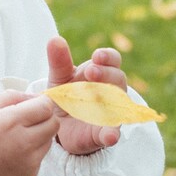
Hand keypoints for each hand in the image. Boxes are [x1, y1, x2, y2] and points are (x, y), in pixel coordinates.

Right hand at [0, 90, 60, 175]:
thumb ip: (11, 97)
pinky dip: (32, 155)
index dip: (41, 104)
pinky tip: (13, 156)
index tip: (33, 107)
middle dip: (44, 119)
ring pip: (49, 141)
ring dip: (39, 137)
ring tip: (18, 140)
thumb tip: (34, 96)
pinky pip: (40, 159)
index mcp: (11, 122)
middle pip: (53, 124)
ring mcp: (29, 162)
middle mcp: (24, 142)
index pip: (46, 107)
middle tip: (29, 122)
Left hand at [46, 36, 126, 155]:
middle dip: (106, 74)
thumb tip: (54, 39)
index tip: (96, 56)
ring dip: (113, 101)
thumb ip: (59, 61)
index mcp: (101, 73)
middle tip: (90, 72)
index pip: (112, 60)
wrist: (59, 127)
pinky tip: (109, 136)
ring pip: (120, 105)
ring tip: (100, 99)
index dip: (108, 56)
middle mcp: (111, 91)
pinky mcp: (105, 133)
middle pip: (118, 78)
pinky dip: (112, 134)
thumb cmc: (66, 95)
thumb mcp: (59, 78)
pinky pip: (112, 133)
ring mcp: (111, 112)